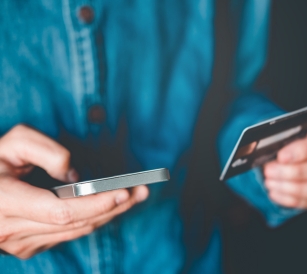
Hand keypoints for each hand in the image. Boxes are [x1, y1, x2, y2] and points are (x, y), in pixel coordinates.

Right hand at [0, 125, 148, 258]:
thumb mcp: (12, 143)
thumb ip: (44, 151)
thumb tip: (74, 176)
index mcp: (5, 203)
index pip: (62, 211)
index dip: (96, 204)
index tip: (124, 191)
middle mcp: (13, 230)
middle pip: (77, 223)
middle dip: (114, 207)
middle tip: (142, 191)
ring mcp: (21, 243)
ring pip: (77, 232)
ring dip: (109, 214)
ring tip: (135, 196)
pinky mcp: (28, 246)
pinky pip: (69, 234)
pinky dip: (93, 219)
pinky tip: (111, 206)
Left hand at [263, 119, 306, 208]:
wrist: (278, 153)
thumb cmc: (282, 138)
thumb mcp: (280, 131)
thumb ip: (279, 137)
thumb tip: (264, 147)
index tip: (282, 156)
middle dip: (296, 171)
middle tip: (270, 170)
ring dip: (294, 187)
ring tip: (270, 182)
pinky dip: (290, 198)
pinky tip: (274, 191)